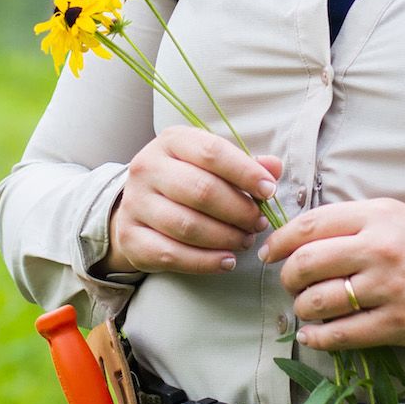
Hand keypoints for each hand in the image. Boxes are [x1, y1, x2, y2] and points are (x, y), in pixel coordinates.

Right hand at [96, 129, 282, 276]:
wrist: (137, 206)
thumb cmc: (185, 180)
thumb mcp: (211, 164)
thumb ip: (244, 165)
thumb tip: (274, 167)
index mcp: (172, 141)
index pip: (212, 151)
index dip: (245, 172)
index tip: (269, 190)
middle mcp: (147, 167)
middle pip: (201, 191)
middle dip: (238, 211)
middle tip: (259, 223)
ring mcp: (135, 203)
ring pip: (187, 226)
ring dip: (225, 237)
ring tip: (245, 241)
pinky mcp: (130, 236)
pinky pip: (172, 254)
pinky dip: (205, 262)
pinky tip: (227, 261)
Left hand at [258, 198, 404, 350]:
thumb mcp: (398, 217)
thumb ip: (355, 221)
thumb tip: (303, 235)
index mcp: (377, 216)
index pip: (310, 225)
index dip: (280, 241)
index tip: (270, 253)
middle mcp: (379, 248)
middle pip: (306, 263)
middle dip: (287, 277)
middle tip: (290, 284)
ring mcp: (388, 288)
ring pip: (318, 301)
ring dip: (302, 308)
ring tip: (306, 309)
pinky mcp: (397, 324)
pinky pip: (340, 335)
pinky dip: (317, 337)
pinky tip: (313, 335)